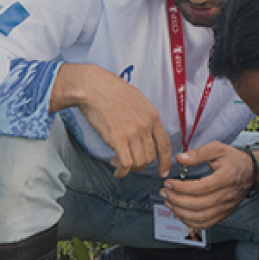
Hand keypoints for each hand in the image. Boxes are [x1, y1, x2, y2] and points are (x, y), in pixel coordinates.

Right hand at [53, 63, 172, 176]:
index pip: (164, 145)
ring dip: (130, 168)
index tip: (162, 171)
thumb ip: (145, 118)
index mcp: (153, 115)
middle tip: (129, 163)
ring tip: (119, 163)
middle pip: (150, 157)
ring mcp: (132, 132)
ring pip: (139, 162)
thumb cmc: (111, 91)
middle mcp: (146, 125)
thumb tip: (146, 134)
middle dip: (141, 165)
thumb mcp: (138, 100)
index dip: (165, 162)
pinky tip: (117, 172)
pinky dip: (122, 172)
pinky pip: (126, 164)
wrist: (93, 87)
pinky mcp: (118, 138)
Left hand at [161, 141, 257, 230]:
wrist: (251, 172)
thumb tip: (179, 159)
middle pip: (198, 205)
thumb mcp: (217, 149)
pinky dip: (191, 222)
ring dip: (181, 212)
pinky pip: (206, 224)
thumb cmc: (233, 159)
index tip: (168, 183)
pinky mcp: (224, 213)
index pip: (200, 188)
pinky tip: (181, 213)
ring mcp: (226, 207)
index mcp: (225, 178)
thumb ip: (198, 154)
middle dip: (176, 200)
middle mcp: (226, 195)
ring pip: (201, 217)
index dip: (180, 188)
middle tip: (164, 193)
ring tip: (169, 203)